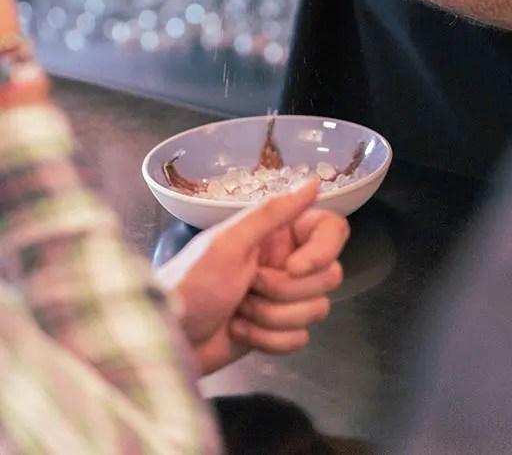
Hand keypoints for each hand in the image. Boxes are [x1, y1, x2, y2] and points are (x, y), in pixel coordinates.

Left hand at [159, 181, 348, 373]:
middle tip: (249, 286)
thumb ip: (273, 212)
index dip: (321, 251)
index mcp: (277, 232)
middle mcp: (285, 260)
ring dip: (273, 317)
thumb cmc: (192, 282)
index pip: (331, 230)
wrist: (170, 336)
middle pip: (329, 275)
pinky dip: (269, 340)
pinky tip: (240, 331)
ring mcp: (282, 296)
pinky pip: (301, 337)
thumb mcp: (228, 242)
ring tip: (239, 311)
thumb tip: (315, 182)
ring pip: (316, 309)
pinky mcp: (277, 328)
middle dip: (286, 290)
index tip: (294, 267)